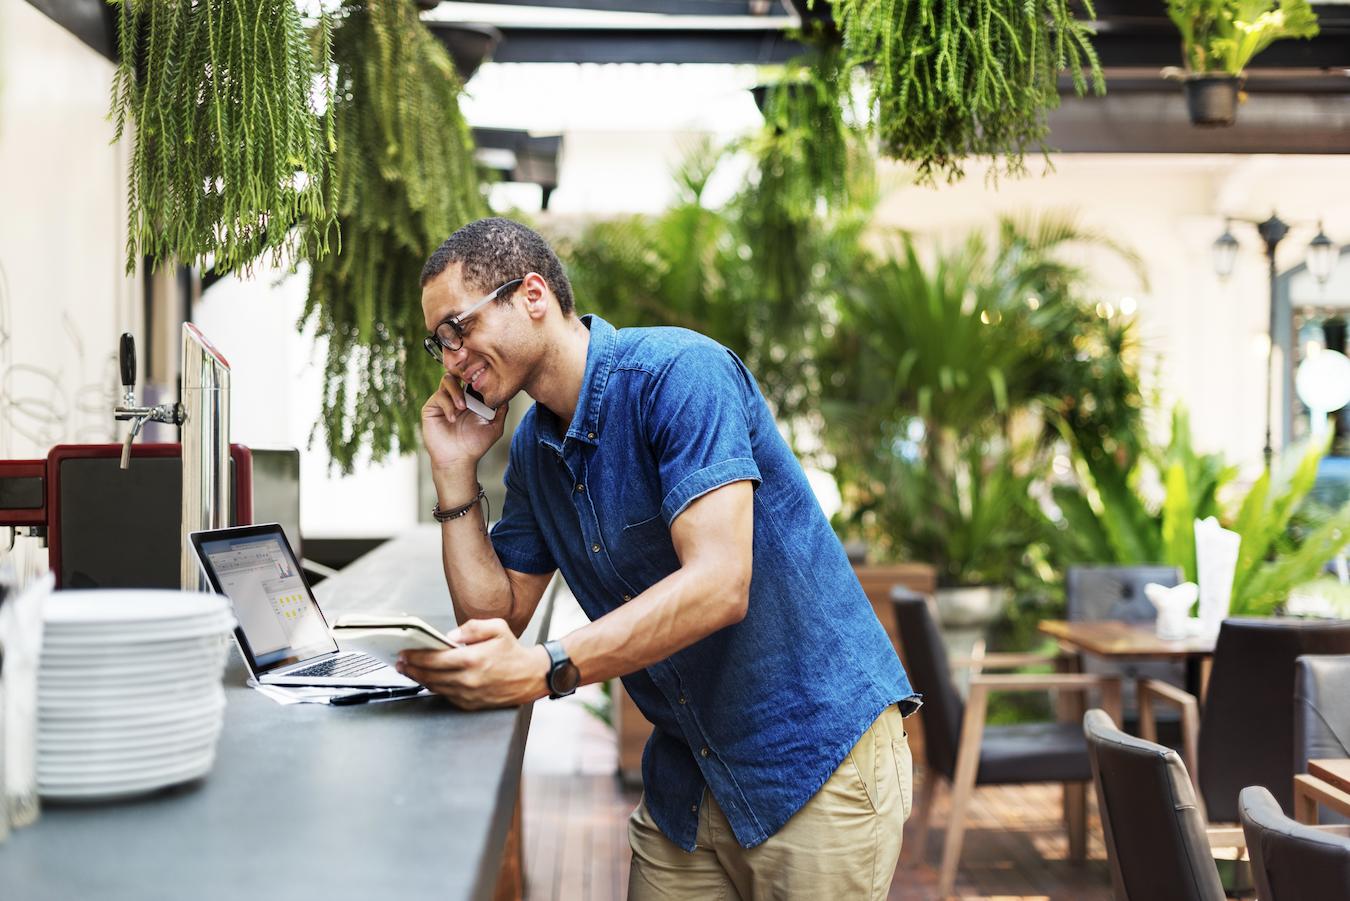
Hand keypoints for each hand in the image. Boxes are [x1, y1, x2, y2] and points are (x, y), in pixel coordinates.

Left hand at [396, 618, 549, 709]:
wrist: (531, 676)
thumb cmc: (514, 652)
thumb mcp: (497, 628)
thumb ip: (471, 628)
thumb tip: (449, 637)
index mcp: (473, 659)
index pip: (434, 659)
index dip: (415, 657)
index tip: (405, 653)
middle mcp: (469, 680)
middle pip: (430, 676)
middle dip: (411, 669)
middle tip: (400, 663)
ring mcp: (469, 695)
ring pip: (436, 688)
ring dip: (419, 679)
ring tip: (410, 671)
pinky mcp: (472, 704)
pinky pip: (447, 696)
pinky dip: (436, 688)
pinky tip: (429, 680)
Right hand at [421, 374, 508, 470]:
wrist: (459, 459)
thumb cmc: (475, 444)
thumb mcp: (494, 426)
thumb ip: (501, 410)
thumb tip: (508, 395)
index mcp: (471, 397)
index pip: (472, 376)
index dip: (477, 372)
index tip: (484, 372)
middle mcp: (456, 396)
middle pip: (458, 371)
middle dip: (464, 371)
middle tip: (471, 380)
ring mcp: (443, 400)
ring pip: (447, 380)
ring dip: (456, 391)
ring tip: (463, 407)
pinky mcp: (431, 408)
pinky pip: (438, 397)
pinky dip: (448, 405)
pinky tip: (453, 419)